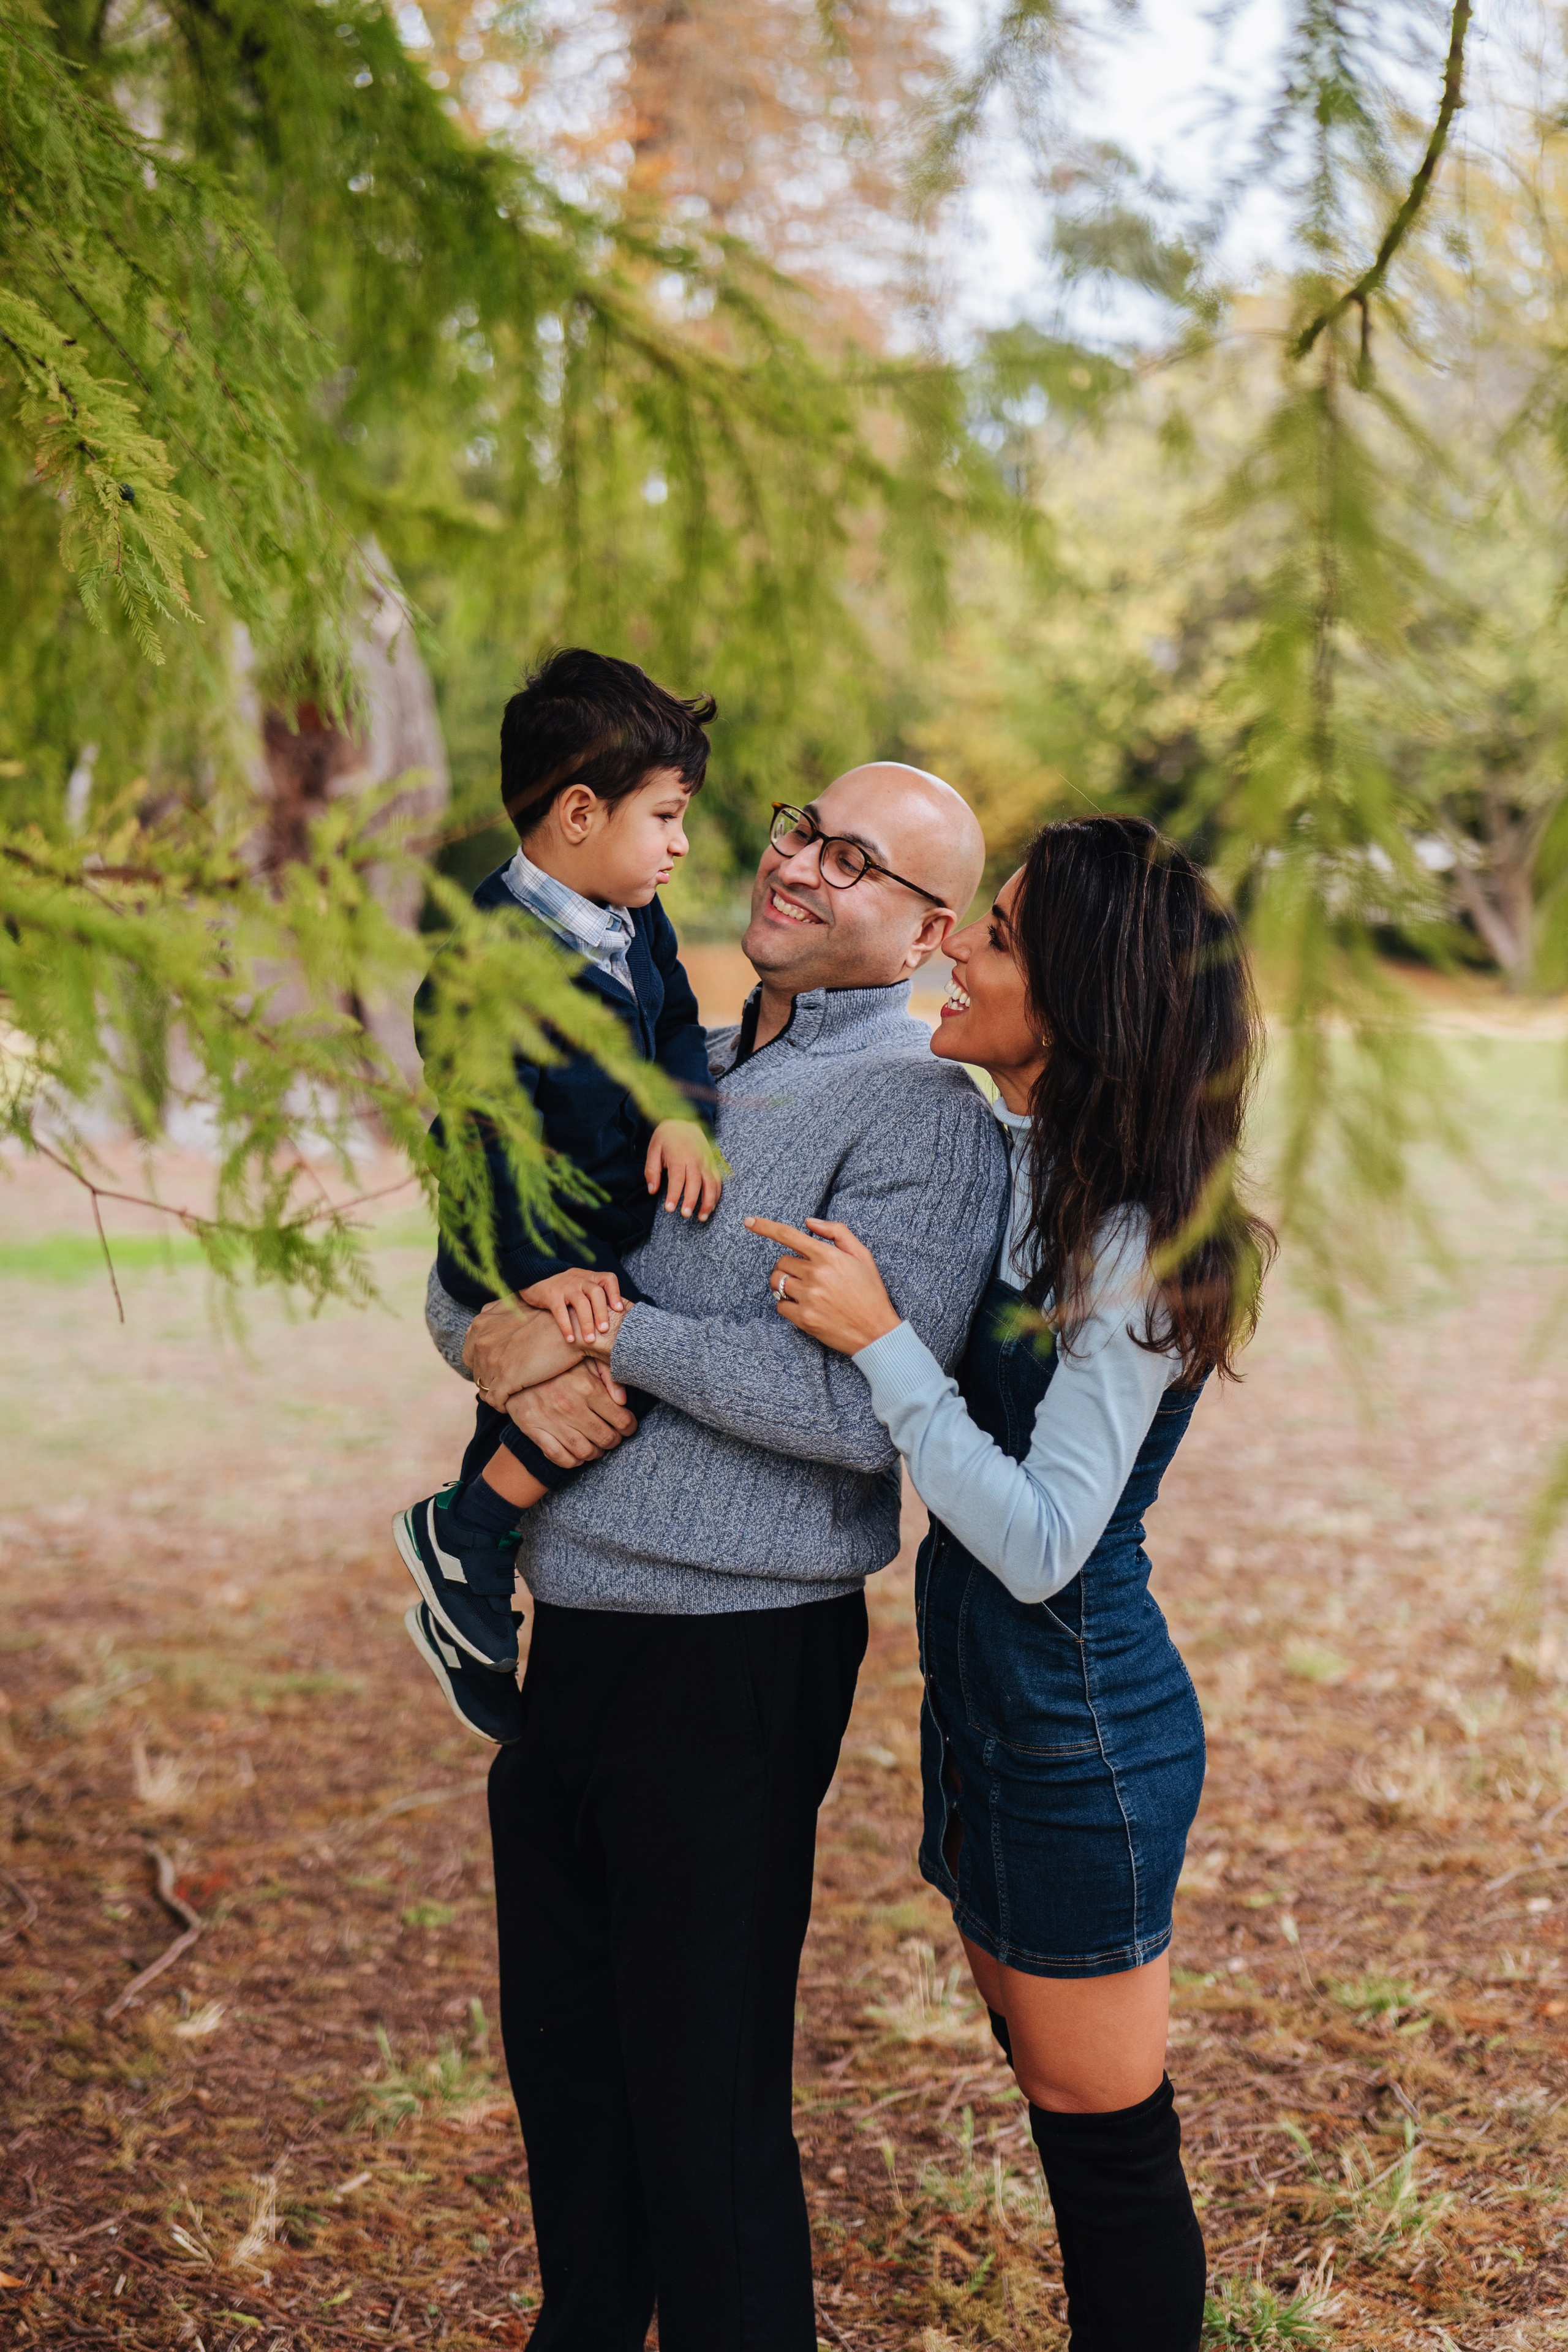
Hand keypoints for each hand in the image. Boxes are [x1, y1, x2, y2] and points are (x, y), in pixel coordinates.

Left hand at [464, 1295, 582, 1404]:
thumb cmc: (550, 1318)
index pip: (470, 1350)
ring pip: (483, 1387)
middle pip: (475, 1369)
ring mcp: (491, 1361)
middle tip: (503, 1383)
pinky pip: (494, 1400)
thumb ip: (496, 1315)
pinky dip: (501, 1405)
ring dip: (494, 1393)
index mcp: (482, 1323)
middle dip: (487, 1378)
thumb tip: (485, 1322)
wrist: (572, 1329)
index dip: (482, 1361)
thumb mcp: (516, 1307)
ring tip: (508, 1396)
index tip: (496, 1367)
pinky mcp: (505, 1379)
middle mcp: (481, 1341)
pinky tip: (510, 1405)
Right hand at [506, 1360, 638, 1468]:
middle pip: (606, 1438)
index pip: (621, 1420)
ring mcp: (551, 1420)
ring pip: (585, 1451)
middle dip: (614, 1441)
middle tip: (614, 1436)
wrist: (517, 1366)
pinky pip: (559, 1457)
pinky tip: (578, 1454)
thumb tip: (624, 1400)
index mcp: (587, 1386)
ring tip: (597, 1446)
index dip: (629, 1427)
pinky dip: (573, 1461)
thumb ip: (609, 1375)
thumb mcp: (586, 1360)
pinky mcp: (533, 1429)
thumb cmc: (558, 1365)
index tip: (628, 1427)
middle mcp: (570, 1406)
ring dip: (596, 1453)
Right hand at [521, 1266, 629, 1343]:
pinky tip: (570, 1339)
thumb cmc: (566, 1289)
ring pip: (580, 1302)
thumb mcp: (583, 1286)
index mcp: (591, 1277)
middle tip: (605, 1330)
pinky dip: (566, 1326)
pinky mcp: (551, 1294)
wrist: (536, 1276)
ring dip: (586, 1322)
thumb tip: (618, 1317)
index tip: (619, 1310)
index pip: (608, 1279)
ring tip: (590, 1340)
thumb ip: (597, 1297)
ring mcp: (566, 1286)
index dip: (615, 1293)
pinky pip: (560, 1311)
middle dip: (602, 1312)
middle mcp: (580, 1279)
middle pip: (596, 1292)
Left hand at [646, 1119, 724, 1221]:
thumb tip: (652, 1191)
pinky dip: (717, 1195)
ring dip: (709, 1201)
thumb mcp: (653, 1149)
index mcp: (679, 1155)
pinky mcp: (713, 1163)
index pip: (677, 1178)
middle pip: (696, 1182)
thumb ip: (652, 1171)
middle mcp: (695, 1159)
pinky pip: (718, 1181)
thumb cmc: (666, 1137)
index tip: (669, 1209)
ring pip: (711, 1183)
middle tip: (686, 1215)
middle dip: (692, 1200)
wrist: (685, 1121)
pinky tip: (712, 1207)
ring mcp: (707, 1161)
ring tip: (702, 1217)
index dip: (674, 1194)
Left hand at [742, 1217, 901, 1355]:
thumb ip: (837, 1233)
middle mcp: (815, 1275)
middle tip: (807, 1277)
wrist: (877, 1332)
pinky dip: (787, 1305)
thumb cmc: (870, 1292)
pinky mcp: (804, 1319)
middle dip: (789, 1267)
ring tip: (803, 1291)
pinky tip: (805, 1308)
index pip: (788, 1235)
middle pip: (781, 1262)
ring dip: (784, 1285)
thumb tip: (808, 1222)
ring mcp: (808, 1298)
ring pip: (777, 1283)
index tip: (748, 1221)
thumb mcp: (862, 1256)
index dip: (765, 1227)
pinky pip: (780, 1306)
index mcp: (828, 1256)